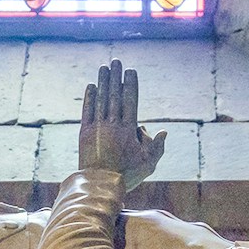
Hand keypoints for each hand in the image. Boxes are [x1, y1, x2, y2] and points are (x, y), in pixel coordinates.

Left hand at [78, 60, 166, 190]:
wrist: (99, 186)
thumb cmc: (126, 176)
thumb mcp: (148, 164)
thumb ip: (157, 147)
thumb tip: (164, 132)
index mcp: (128, 130)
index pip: (130, 101)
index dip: (130, 84)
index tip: (131, 71)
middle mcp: (112, 125)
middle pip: (115, 95)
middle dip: (116, 77)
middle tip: (116, 62)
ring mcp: (97, 128)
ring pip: (101, 100)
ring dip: (103, 82)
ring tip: (104, 68)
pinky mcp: (84, 133)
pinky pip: (87, 111)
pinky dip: (90, 98)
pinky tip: (91, 86)